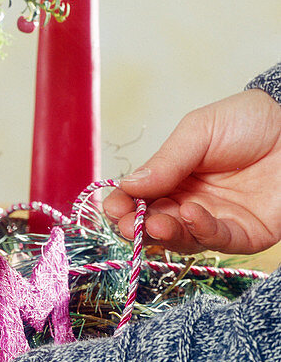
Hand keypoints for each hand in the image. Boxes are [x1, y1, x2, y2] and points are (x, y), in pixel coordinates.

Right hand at [104, 88, 280, 253]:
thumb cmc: (251, 122)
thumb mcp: (199, 130)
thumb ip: (166, 160)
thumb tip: (127, 184)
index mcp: (176, 175)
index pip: (142, 196)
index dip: (124, 203)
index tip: (110, 205)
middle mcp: (191, 201)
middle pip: (155, 221)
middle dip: (136, 224)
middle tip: (124, 222)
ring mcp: (216, 220)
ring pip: (181, 237)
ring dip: (164, 232)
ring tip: (153, 221)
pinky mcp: (243, 235)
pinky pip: (216, 240)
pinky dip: (199, 230)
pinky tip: (190, 213)